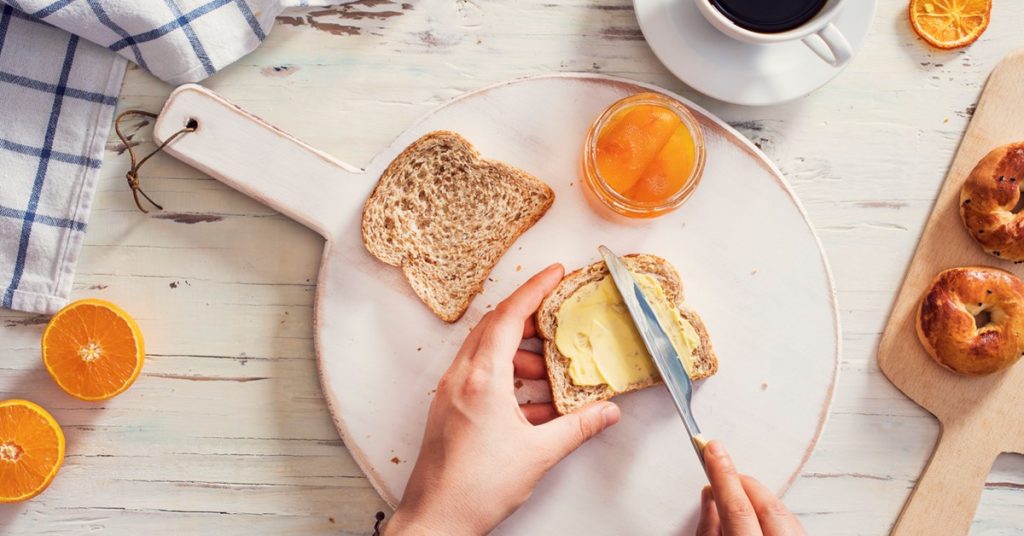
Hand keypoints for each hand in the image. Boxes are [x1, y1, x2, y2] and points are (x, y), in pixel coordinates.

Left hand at [384, 264, 621, 535]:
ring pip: (486, 353)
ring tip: (549, 371)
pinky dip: (507, 379)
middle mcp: (460, 378)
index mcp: (481, 379)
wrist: (437, 520)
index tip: (555, 273)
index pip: (508, 316)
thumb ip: (578, 427)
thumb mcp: (539, 454)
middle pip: (494, 327)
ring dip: (519, 354)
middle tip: (558, 316)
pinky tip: (533, 404)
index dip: (535, 289)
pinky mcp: (448, 410)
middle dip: (529, 317)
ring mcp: (450, 393)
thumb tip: (606, 412)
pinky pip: (479, 378)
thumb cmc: (476, 488)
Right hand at [697, 441, 805, 535]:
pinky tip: (756, 514)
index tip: (712, 450)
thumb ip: (710, 529)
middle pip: (766, 504)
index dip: (723, 476)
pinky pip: (792, 521)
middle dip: (741, 483)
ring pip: (782, 510)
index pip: (737, 508)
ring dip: (757, 498)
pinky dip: (772, 512)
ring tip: (735, 497)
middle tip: (719, 468)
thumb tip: (710, 497)